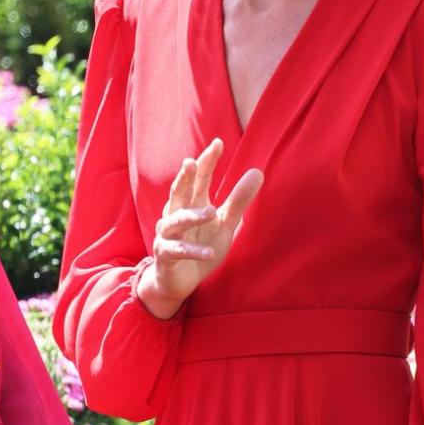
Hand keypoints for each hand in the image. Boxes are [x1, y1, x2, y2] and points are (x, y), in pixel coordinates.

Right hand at [138, 138, 262, 319]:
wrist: (180, 281)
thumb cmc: (201, 247)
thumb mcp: (225, 224)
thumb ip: (239, 200)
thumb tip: (258, 171)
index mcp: (193, 203)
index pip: (200, 178)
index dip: (207, 161)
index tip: (218, 143)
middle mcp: (176, 214)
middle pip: (180, 192)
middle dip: (185, 177)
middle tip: (190, 162)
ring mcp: (168, 234)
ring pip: (176, 220)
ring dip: (192, 216)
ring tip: (211, 212)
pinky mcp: (165, 255)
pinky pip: (177, 250)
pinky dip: (192, 251)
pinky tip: (208, 252)